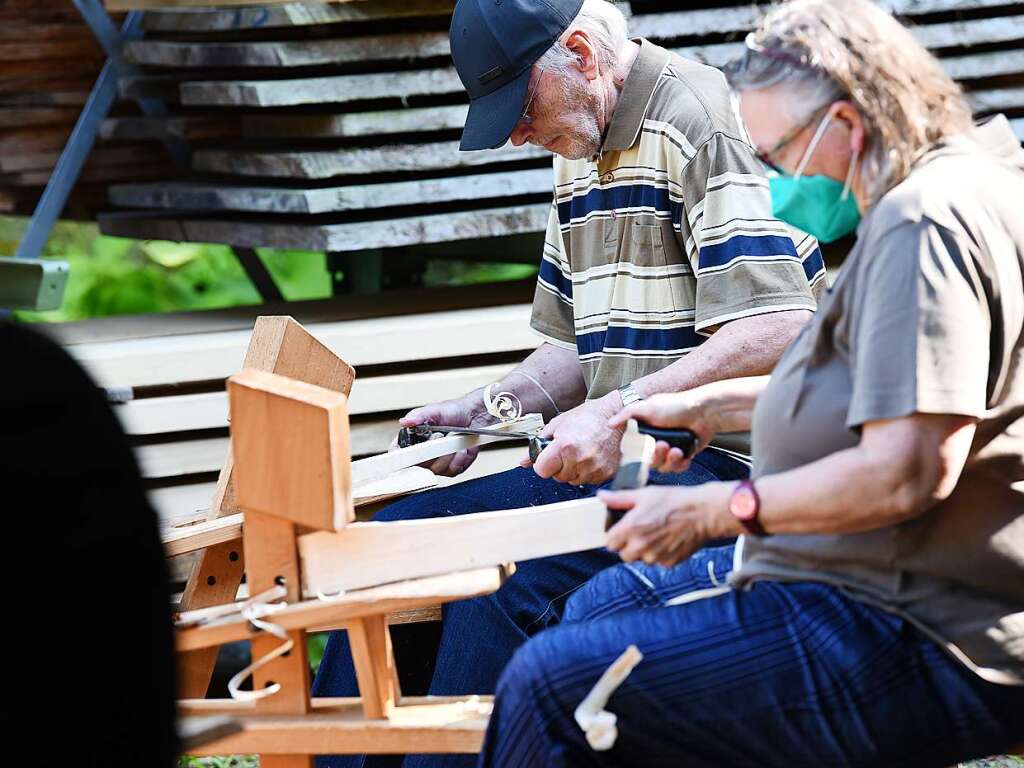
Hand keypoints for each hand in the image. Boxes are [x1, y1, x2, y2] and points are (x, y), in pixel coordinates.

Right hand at [394, 395, 490, 476]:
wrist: (474, 416)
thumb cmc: (452, 411)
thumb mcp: (434, 410)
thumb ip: (419, 416)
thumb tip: (404, 422)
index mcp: (412, 440)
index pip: (397, 454)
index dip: (398, 458)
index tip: (409, 454)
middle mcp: (422, 455)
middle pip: (417, 466)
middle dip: (430, 453)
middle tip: (439, 437)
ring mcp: (437, 463)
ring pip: (436, 470)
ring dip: (447, 455)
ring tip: (454, 440)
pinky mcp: (452, 468)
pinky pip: (452, 470)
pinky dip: (459, 459)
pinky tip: (462, 448)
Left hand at [525, 397, 622, 484]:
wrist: (615, 415)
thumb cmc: (588, 416)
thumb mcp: (558, 424)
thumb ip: (539, 443)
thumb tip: (524, 461)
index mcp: (565, 445)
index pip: (542, 470)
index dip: (542, 464)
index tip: (547, 458)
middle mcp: (580, 459)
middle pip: (557, 477)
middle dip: (558, 466)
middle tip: (567, 451)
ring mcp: (594, 468)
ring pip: (572, 481)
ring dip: (573, 470)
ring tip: (580, 452)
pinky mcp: (606, 473)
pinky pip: (588, 480)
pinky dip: (587, 472)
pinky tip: (591, 457)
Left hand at [599, 483, 735, 566]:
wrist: (703, 513)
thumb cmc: (674, 500)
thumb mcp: (644, 494)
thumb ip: (620, 499)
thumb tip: (601, 496)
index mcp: (631, 527)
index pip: (609, 543)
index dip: (615, 536)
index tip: (622, 530)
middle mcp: (640, 545)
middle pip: (623, 555)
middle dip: (628, 546)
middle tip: (641, 532)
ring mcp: (655, 556)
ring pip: (641, 560)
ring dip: (644, 551)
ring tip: (657, 534)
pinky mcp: (668, 563)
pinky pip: (657, 562)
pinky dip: (660, 555)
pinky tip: (668, 540)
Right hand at [608, 392, 717, 473]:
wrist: (704, 412)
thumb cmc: (677, 406)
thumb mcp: (648, 407)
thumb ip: (628, 414)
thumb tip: (610, 423)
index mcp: (645, 430)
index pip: (633, 449)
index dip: (637, 453)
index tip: (643, 449)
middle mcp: (656, 440)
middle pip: (648, 460)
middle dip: (656, 456)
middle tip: (663, 446)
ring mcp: (669, 448)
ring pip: (662, 466)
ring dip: (669, 461)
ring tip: (677, 451)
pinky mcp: (683, 455)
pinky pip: (677, 468)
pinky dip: (679, 464)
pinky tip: (683, 456)